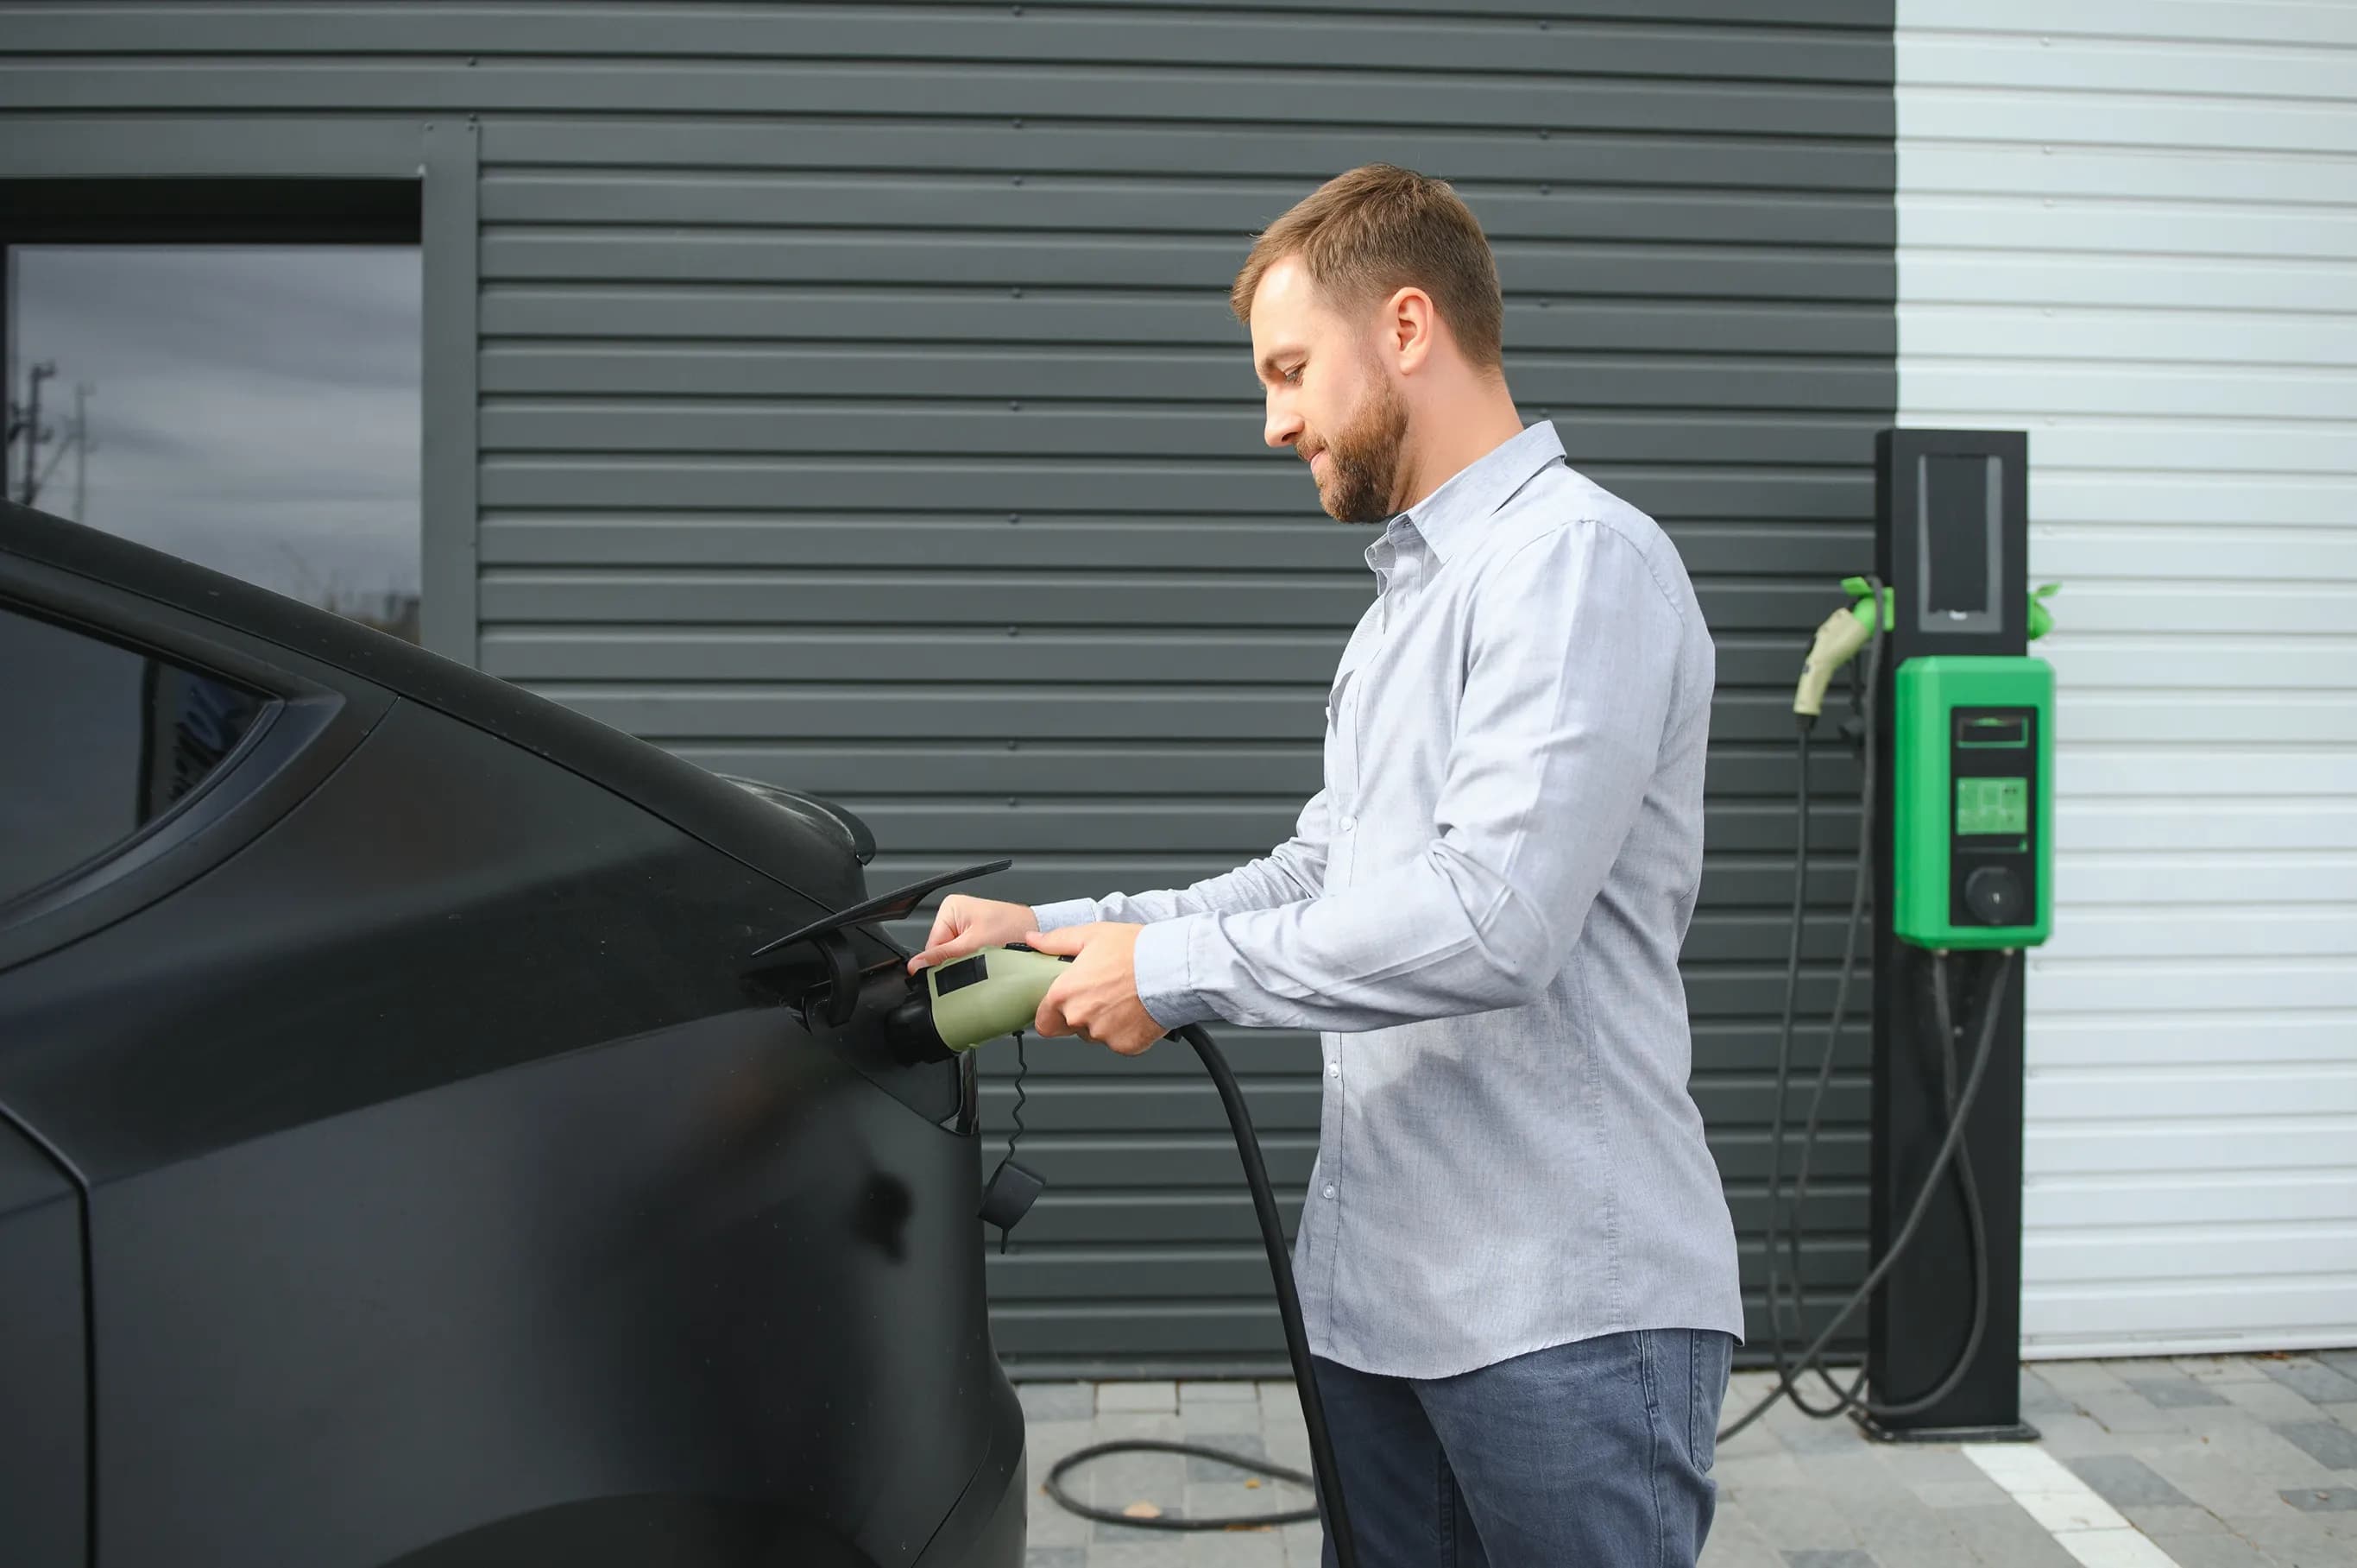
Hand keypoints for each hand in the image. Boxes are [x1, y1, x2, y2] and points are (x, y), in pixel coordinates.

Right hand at [907, 895, 1038, 974]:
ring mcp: (967, 927)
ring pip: (954, 957)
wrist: (1041, 935)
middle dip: (956, 963)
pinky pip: (966, 956)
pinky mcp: (977, 938)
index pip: (931, 945)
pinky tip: (988, 961)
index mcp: (949, 908)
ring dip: (967, 964)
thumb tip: (916, 965)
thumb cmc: (1014, 929)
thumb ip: (943, 957)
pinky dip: (975, 962)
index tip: (952, 972)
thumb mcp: (973, 945)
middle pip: (942, 953)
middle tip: (975, 964)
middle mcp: (956, 915)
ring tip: (985, 960)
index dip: (941, 963)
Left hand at [1025, 923, 1165, 1055]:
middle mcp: (1080, 1018)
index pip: (1043, 1020)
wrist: (1173, 967)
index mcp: (1064, 994)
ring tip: (1124, 998)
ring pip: (1096, 1035)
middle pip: (1071, 1027)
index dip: (1052, 1013)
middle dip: (1082, 1014)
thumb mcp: (1092, 935)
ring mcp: (1103, 1035)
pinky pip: (1120, 1042)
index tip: (1064, 1005)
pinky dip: (1127, 1030)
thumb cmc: (1136, 950)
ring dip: (1105, 1022)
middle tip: (1103, 993)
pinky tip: (1136, 1010)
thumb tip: (1034, 939)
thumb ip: (1056, 941)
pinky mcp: (1126, 1046)